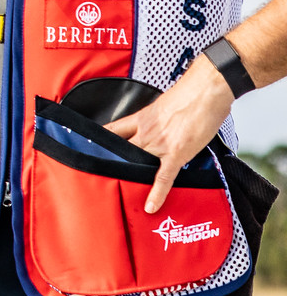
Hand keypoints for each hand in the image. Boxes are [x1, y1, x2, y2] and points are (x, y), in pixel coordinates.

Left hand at [106, 54, 237, 212]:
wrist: (205, 90)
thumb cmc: (189, 94)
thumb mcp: (163, 105)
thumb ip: (156, 119)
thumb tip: (158, 126)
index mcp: (140, 118)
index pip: (111, 131)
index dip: (99, 141)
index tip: (89, 150)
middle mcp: (145, 131)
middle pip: (119, 151)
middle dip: (110, 164)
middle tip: (99, 179)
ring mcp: (159, 143)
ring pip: (136, 164)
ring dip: (130, 178)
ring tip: (122, 195)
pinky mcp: (176, 153)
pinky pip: (163, 176)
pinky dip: (157, 192)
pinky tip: (151, 205)